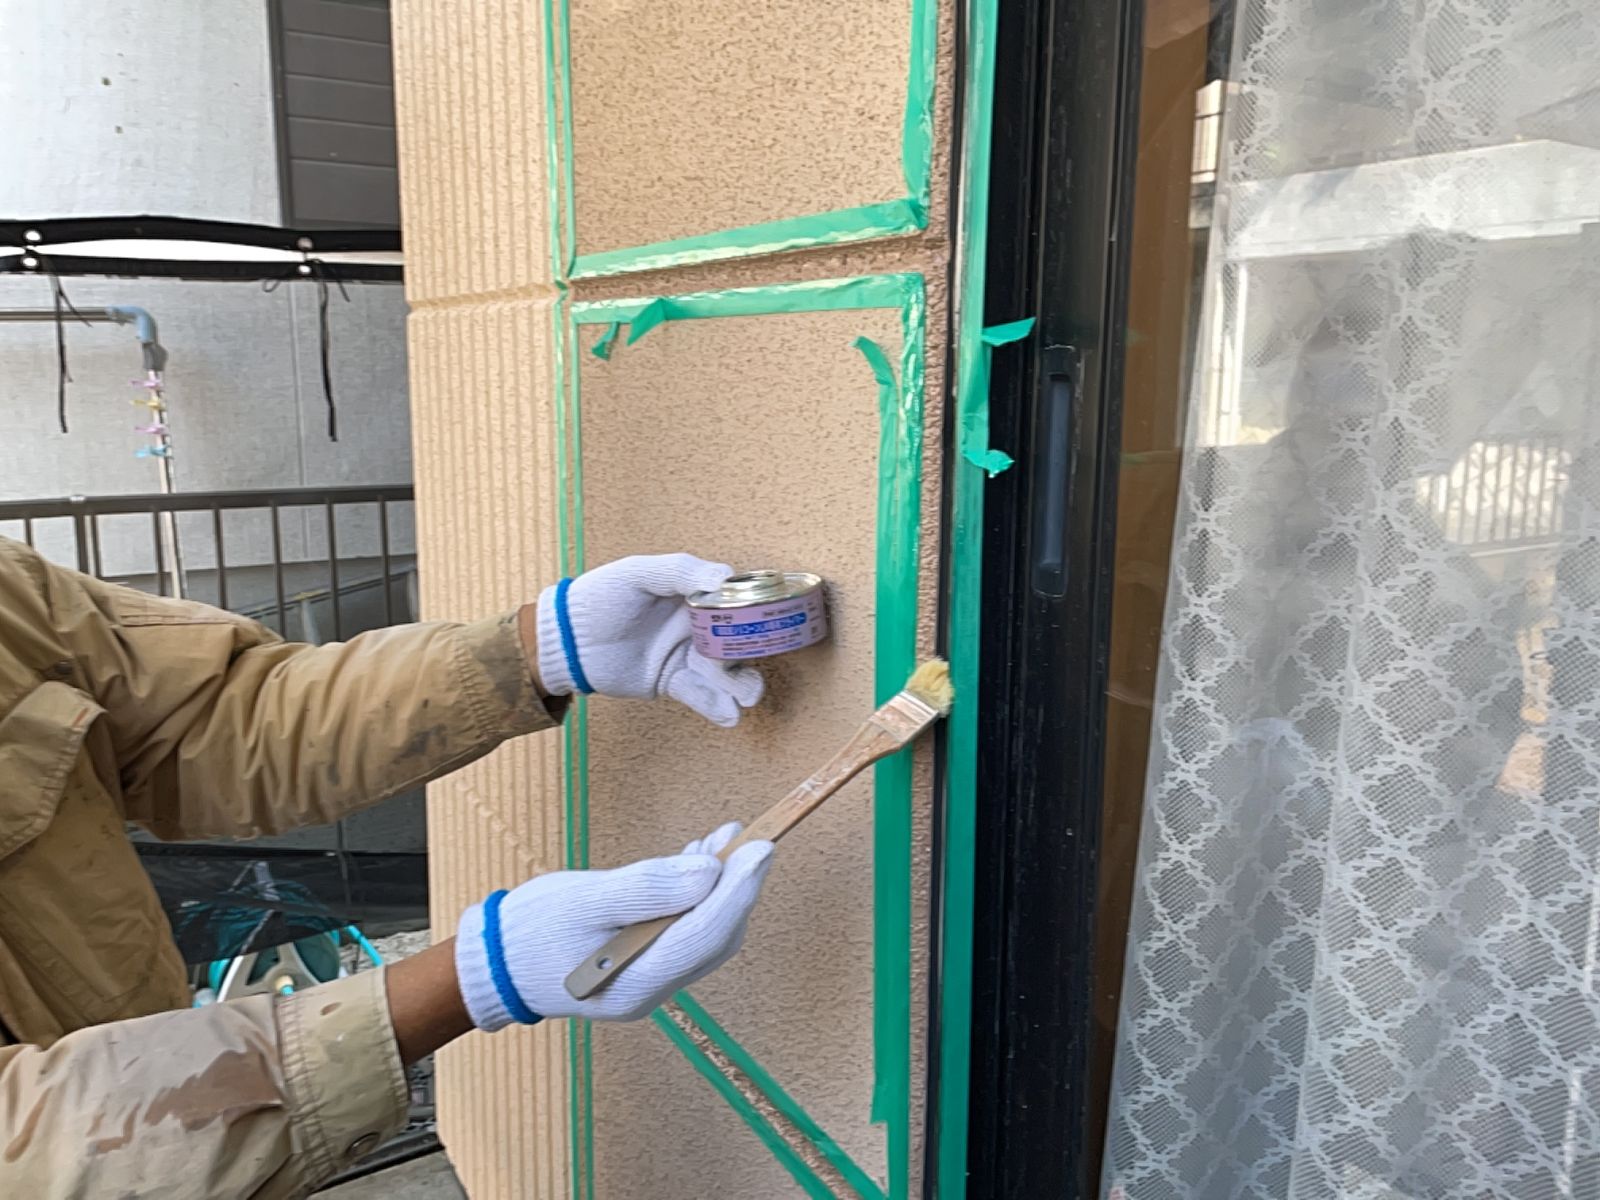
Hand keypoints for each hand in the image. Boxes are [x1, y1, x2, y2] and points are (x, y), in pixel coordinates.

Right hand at [454, 822, 772, 1024]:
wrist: (492, 964)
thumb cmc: (531, 930)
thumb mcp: (585, 900)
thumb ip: (648, 887)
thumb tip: (711, 872)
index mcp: (637, 982)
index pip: (707, 935)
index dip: (740, 889)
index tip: (763, 848)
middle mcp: (653, 989)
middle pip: (716, 936)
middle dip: (738, 886)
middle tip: (752, 838)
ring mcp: (650, 981)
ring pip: (705, 933)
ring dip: (721, 886)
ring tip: (725, 838)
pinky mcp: (644, 964)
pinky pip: (685, 930)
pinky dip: (698, 894)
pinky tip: (697, 859)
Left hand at [532, 553, 764, 726]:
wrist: (567, 639)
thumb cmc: (601, 596)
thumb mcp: (638, 573)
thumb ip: (681, 572)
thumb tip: (724, 577)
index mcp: (692, 594)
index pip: (733, 600)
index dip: (754, 610)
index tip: (770, 620)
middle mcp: (696, 625)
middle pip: (736, 640)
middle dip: (752, 656)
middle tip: (758, 664)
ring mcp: (686, 656)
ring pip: (723, 672)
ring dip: (739, 685)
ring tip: (747, 697)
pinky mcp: (671, 683)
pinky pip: (698, 695)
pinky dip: (714, 705)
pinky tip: (728, 715)